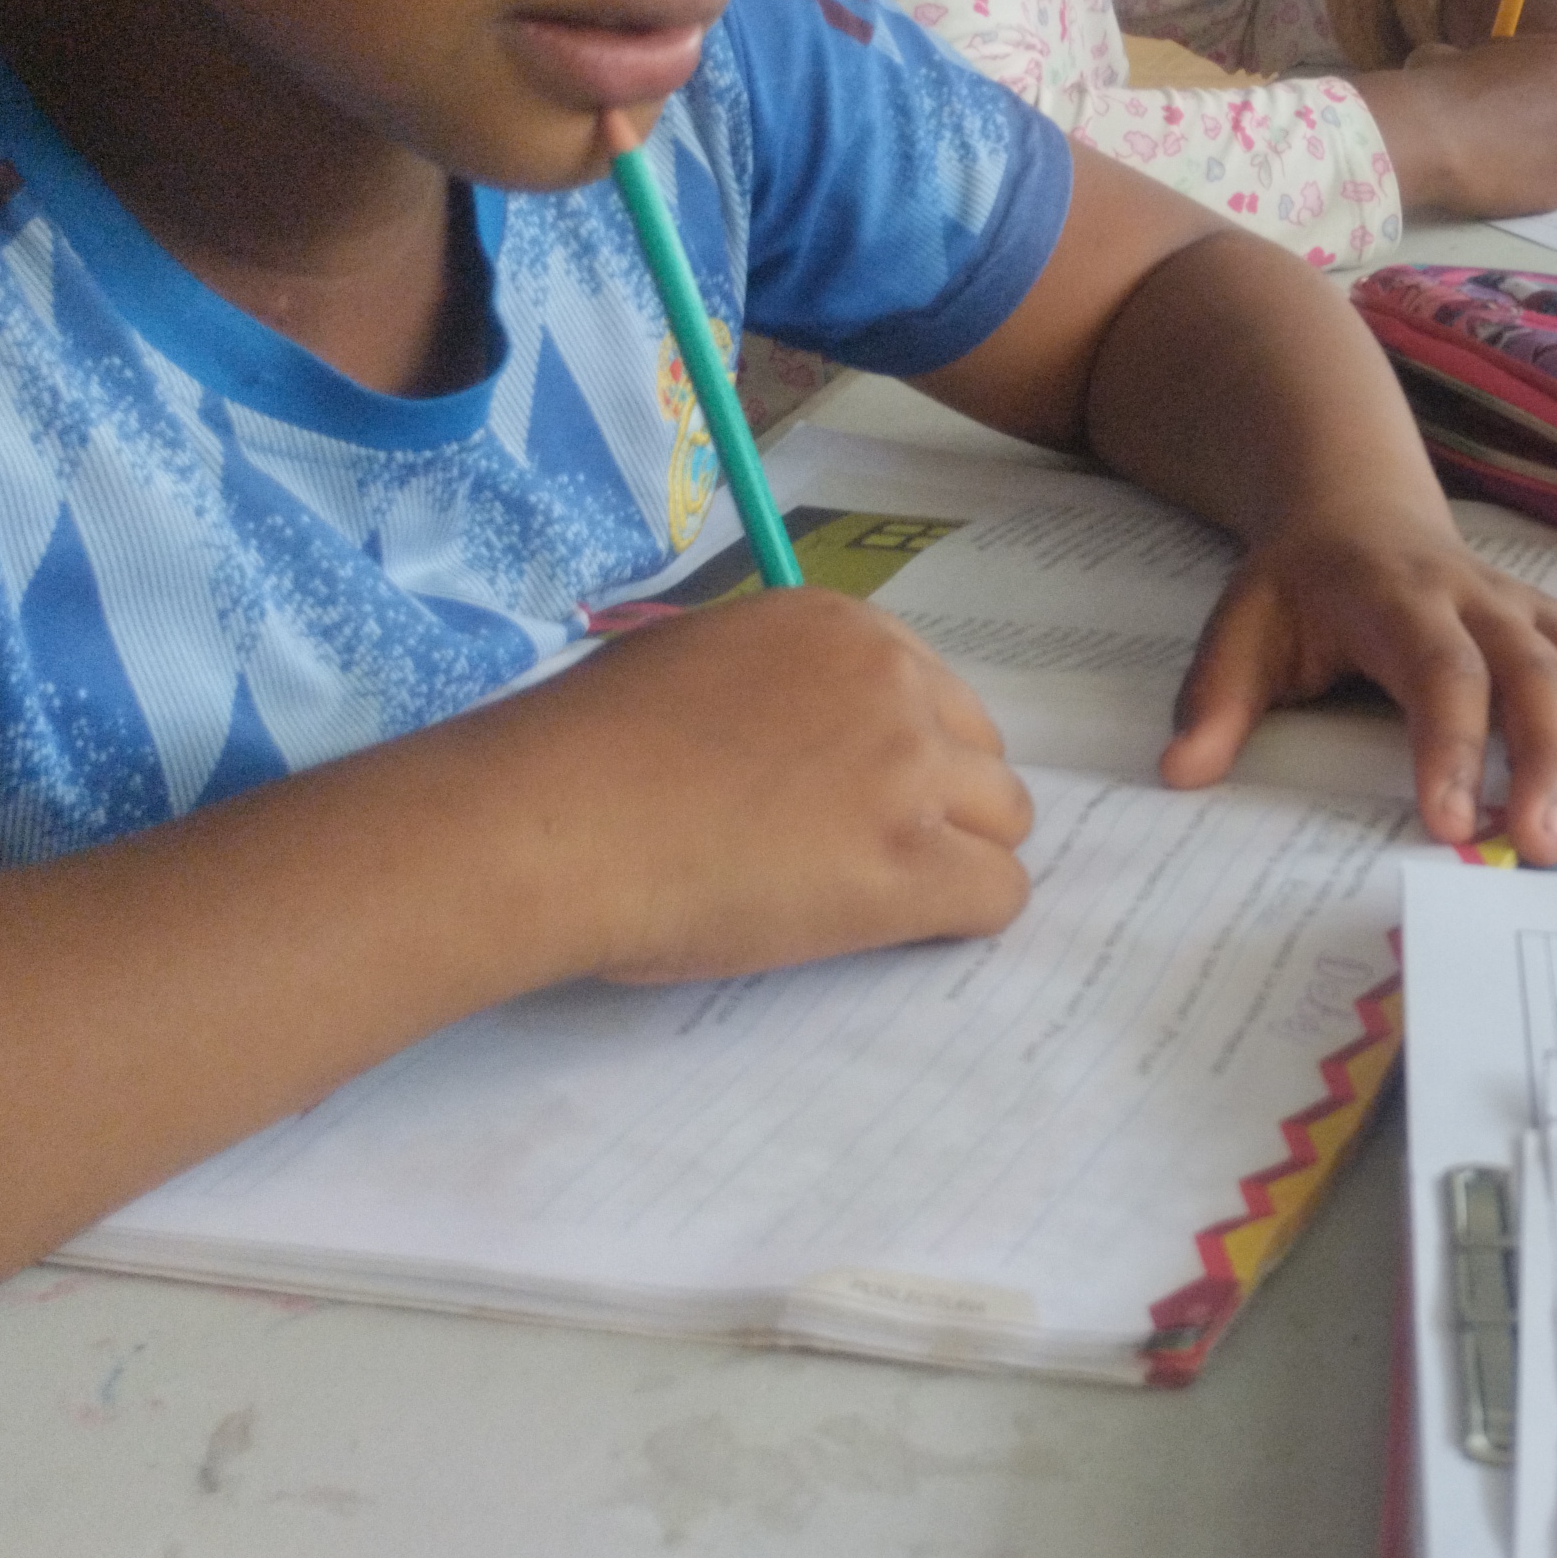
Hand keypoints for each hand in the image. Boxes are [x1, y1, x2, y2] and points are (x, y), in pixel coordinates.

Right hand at [487, 588, 1034, 982]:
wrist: (552, 822)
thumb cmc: (583, 750)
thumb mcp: (687, 661)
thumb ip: (767, 683)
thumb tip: (788, 729)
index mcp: (837, 625)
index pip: (929, 689)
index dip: (901, 751)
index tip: (852, 793)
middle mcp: (892, 683)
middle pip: (981, 752)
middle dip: (941, 802)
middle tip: (864, 852)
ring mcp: (910, 772)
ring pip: (1004, 820)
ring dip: (956, 858)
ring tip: (874, 897)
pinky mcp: (911, 864)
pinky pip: (998, 895)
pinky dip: (958, 920)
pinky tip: (894, 932)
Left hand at [1158, 522, 1556, 864]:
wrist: (1355, 502)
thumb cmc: (1302, 584)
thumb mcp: (1241, 627)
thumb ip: (1216, 698)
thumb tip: (1184, 770)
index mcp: (1400, 600)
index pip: (1443, 671)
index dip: (1454, 746)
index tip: (1451, 823)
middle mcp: (1487, 601)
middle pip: (1546, 673)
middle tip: (1543, 850)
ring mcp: (1541, 613)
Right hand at [1361, 33, 1556, 218]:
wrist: (1433, 138)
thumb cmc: (1443, 84)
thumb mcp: (1462, 53)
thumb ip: (1487, 62)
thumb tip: (1473, 73)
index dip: (1538, 81)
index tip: (1514, 92)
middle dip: (1550, 118)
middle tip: (1511, 127)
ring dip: (1544, 152)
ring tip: (1502, 156)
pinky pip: (1554, 183)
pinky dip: (1533, 183)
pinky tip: (1503, 178)